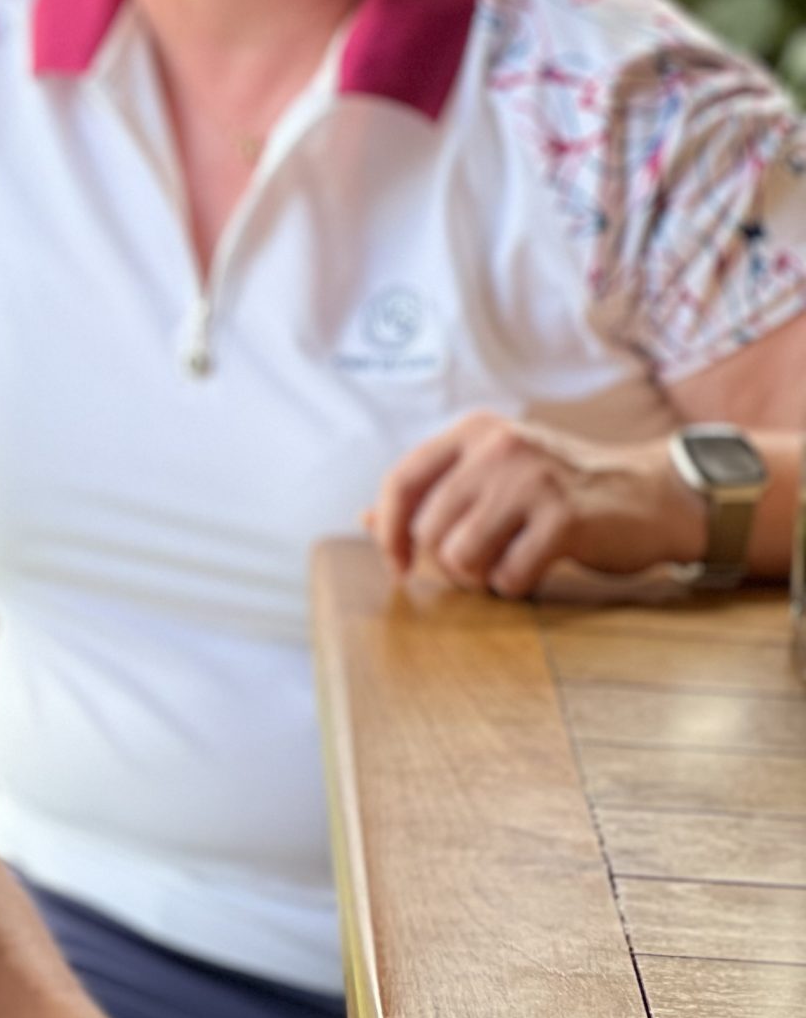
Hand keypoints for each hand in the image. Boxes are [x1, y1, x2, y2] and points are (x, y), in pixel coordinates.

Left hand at [367, 412, 703, 597]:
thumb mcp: (494, 474)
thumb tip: (365, 518)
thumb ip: (434, 492)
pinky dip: (514, 585)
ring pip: (459, 555)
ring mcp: (532, 481)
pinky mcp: (564, 519)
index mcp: (474, 432)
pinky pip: (507, 575)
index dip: (387, 529)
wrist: (652, 495)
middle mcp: (498, 448)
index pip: (401, 481)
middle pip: (429, 529)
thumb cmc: (560, 491)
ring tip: (506, 563)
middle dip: (445, 562)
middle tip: (480, 563)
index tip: (396, 564)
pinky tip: (536, 568)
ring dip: (478, 577)